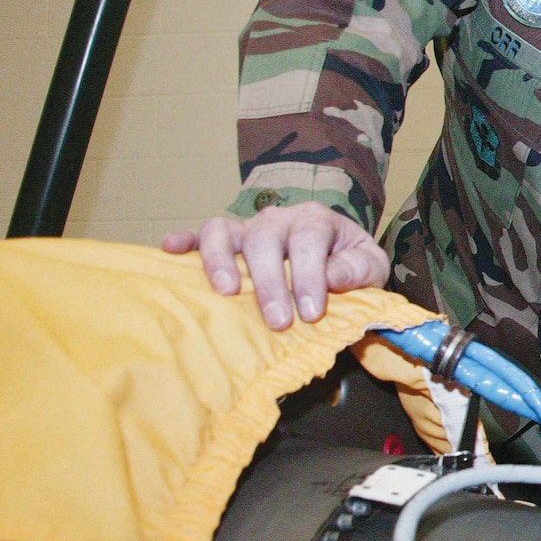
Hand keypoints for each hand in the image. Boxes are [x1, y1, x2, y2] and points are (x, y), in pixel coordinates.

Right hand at [162, 202, 389, 329]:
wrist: (336, 249)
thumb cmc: (349, 262)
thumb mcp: (371, 265)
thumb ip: (357, 269)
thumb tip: (331, 278)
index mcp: (316, 220)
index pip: (309, 241)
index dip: (309, 276)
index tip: (311, 313)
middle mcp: (278, 218)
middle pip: (265, 240)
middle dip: (270, 282)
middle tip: (278, 322)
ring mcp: (248, 227)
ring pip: (225, 230)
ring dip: (220, 259)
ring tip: (226, 292)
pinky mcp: (226, 239)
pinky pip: (200, 233)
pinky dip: (184, 240)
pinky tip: (170, 250)